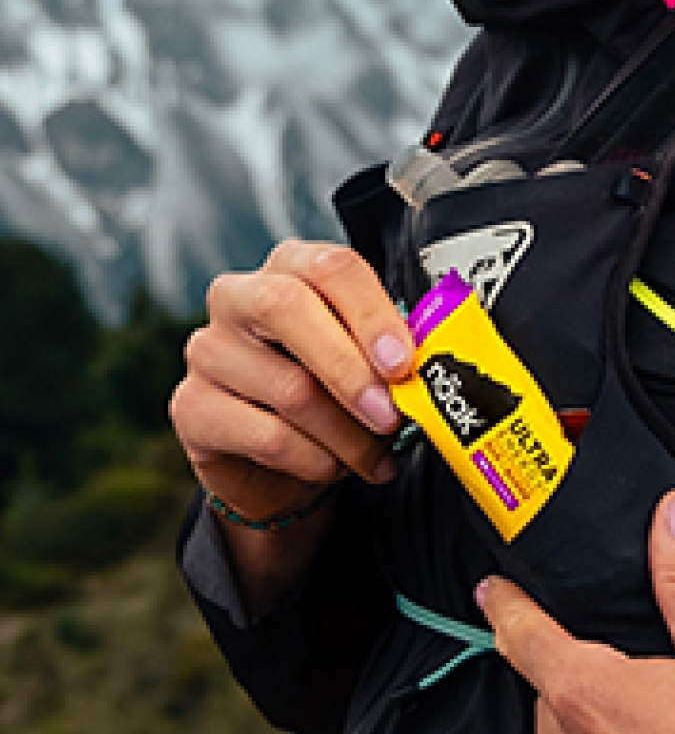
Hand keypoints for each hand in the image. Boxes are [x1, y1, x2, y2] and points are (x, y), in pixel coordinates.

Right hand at [170, 239, 412, 521]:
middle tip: (390, 414)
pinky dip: (315, 460)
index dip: (371, 313)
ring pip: (288, 388)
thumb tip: (425, 366)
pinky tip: (334, 467)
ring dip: (347, 434)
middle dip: (351, 369)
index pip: (329, 265)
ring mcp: (207, 350)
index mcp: (290, 267)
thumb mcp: (365, 363)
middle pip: (288, 307)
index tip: (403, 362)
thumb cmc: (331, 397)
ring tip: (375, 455)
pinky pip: (268, 437)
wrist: (280, 466)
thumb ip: (388, 352)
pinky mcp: (190, 407)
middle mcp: (239, 297)